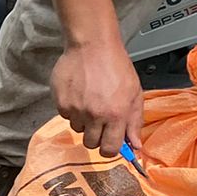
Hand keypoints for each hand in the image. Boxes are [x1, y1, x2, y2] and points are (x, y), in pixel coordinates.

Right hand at [51, 37, 144, 157]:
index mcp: (116, 114)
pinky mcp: (61, 103)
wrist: (92, 46)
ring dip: (83, 121)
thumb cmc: (116, 66)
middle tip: (99, 120)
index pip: (110, 149)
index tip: (110, 143)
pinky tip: (79, 94)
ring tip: (89, 101)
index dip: (110, 149)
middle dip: (96, 136)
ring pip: (77, 129)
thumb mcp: (134, 93)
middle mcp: (95, 115)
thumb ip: (134, 121)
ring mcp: (76, 110)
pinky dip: (72, 109)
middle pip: (91, 144)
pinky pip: (66, 116)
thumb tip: (135, 145)